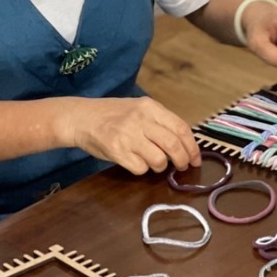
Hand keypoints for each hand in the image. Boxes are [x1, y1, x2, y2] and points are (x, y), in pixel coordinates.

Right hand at [63, 96, 199, 174]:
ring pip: (159, 160)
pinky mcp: (116, 151)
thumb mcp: (139, 109)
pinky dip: (143, 169)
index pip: (181, 128)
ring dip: (161, 166)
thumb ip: (160, 122)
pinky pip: (140, 168)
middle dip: (182, 160)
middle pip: (173, 145)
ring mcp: (128, 136)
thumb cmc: (113, 115)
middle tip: (182, 166)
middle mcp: (140, 120)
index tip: (196, 159)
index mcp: (150, 107)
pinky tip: (137, 162)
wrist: (81, 118)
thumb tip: (185, 144)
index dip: (192, 147)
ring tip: (155, 163)